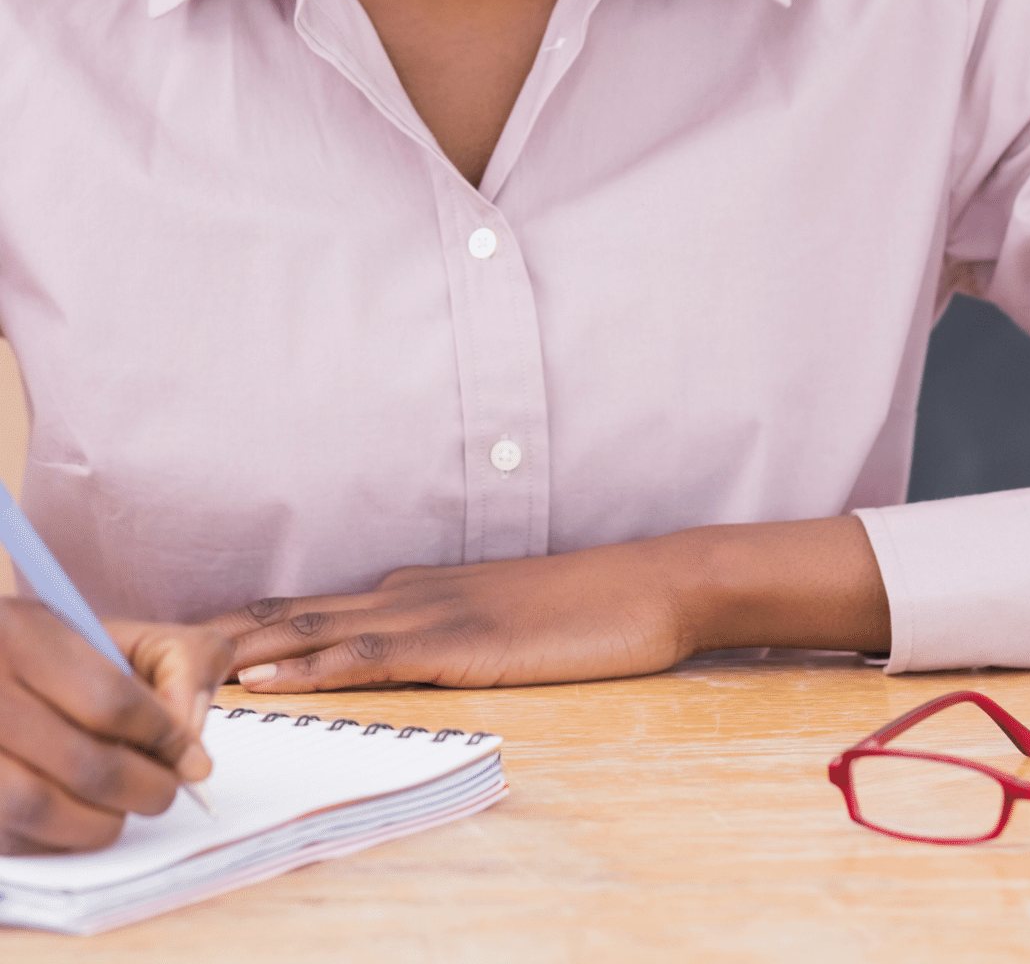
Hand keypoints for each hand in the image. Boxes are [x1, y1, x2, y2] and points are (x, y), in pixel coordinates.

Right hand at [0, 600, 231, 854]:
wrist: (4, 669)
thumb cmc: (73, 656)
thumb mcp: (128, 635)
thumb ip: (183, 665)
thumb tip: (194, 758)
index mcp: (26, 631)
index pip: (110, 700)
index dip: (165, 737)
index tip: (191, 755)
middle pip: (82, 762)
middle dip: (145, 786)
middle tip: (167, 788)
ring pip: (41, 807)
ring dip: (102, 820)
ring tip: (123, 805)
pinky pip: (17, 835)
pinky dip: (61, 837)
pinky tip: (81, 814)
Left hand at [217, 533, 712, 692]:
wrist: (647, 586)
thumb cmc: (582, 609)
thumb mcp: (495, 621)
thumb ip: (440, 633)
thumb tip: (387, 654)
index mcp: (410, 591)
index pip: (304, 608)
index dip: (239, 627)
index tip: (178, 645)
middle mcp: (404, 595)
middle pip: (289, 613)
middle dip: (215, 636)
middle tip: (147, 653)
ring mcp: (428, 615)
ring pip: (312, 630)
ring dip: (241, 651)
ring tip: (175, 667)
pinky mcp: (456, 642)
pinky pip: (368, 657)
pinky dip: (309, 666)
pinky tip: (268, 678)